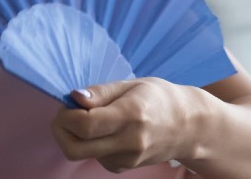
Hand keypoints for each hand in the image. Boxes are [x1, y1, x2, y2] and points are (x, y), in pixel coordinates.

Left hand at [51, 77, 207, 172]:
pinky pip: (93, 157)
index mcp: (130, 115)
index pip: (84, 125)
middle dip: (60, 130)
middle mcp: (129, 142)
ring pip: (81, 153)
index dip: (66, 114)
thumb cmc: (160, 99)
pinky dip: (89, 144)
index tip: (68, 102)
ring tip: (91, 117)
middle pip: (74, 148)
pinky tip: (104, 130)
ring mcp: (127, 159)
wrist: (190, 128)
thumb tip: (74, 97)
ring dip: (74, 136)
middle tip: (67, 112)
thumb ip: (100, 92)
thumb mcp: (132, 84)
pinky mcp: (123, 167)